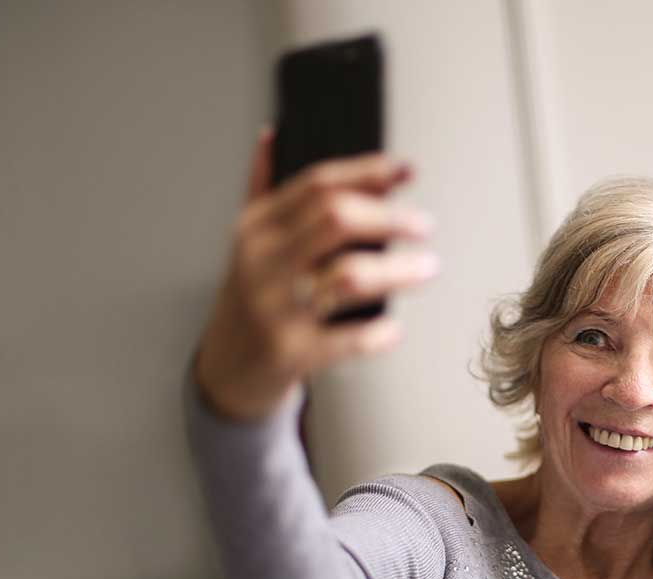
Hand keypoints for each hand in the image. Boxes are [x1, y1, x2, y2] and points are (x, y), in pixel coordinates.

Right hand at [193, 127, 437, 421]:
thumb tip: (273, 136)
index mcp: (258, 227)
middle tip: (424, 226)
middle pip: (336, 219)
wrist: (226, 369)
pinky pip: (346, 338)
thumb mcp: (250, 240)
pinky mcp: (290, 351)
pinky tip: (394, 329)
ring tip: (427, 268)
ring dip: (397, 270)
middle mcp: (263, 262)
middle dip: (390, 218)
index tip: (406, 170)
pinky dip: (377, 333)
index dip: (367, 172)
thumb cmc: (251, 298)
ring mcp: (275, 307)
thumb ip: (264, 187)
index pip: (317, 185)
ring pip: (349, 276)